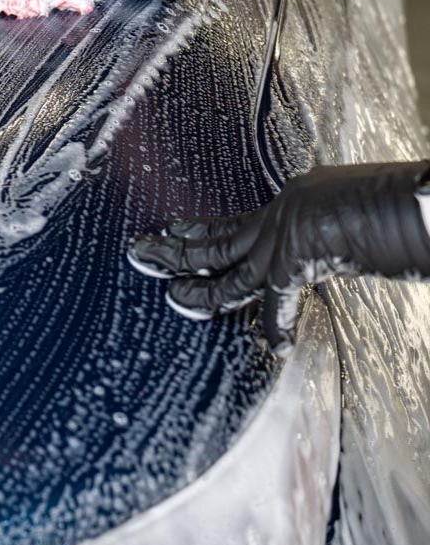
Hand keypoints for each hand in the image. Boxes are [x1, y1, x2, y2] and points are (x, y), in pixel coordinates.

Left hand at [128, 162, 429, 353]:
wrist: (421, 197)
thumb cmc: (397, 204)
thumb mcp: (352, 216)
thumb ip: (328, 237)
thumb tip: (332, 249)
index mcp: (295, 199)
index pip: (238, 222)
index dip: (203, 230)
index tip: (175, 230)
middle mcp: (284, 210)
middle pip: (218, 237)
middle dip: (177, 247)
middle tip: (142, 250)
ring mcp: (287, 232)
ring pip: (227, 264)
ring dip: (197, 283)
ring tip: (171, 296)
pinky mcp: (297, 257)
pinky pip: (274, 300)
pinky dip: (273, 325)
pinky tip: (273, 346)